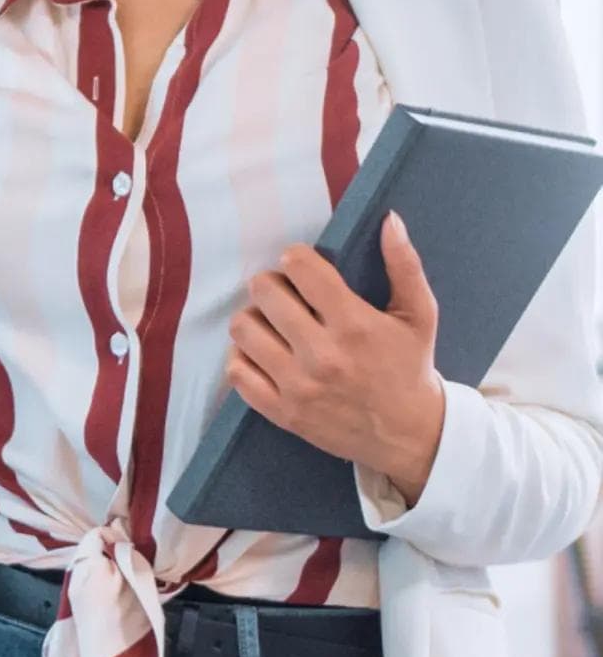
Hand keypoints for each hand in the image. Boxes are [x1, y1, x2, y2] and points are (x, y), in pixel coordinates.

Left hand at [225, 213, 446, 504]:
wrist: (410, 437)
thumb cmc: (411, 367)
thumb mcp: (420, 315)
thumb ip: (404, 264)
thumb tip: (388, 219)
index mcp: (355, 326)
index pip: (299, 267)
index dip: (296, 258)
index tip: (303, 267)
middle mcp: (323, 356)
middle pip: (263, 293)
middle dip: (272, 284)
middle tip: (285, 293)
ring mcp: (298, 387)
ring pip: (243, 329)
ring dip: (254, 318)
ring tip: (273, 323)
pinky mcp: (282, 413)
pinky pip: (236, 372)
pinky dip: (243, 357)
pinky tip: (264, 352)